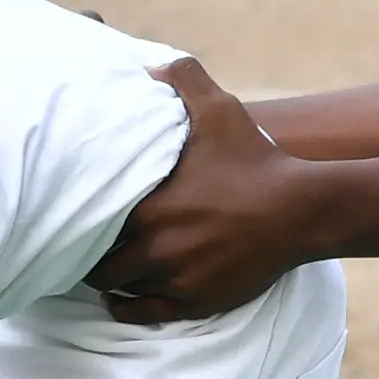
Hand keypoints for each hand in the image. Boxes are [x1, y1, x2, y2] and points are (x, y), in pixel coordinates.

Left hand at [87, 58, 328, 323]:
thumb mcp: (220, 111)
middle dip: (90, 255)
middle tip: (83, 245)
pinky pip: (144, 313)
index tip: (77, 211)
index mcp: (150, 207)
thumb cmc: (256, 160)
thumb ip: (183, 79)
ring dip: (112, 278)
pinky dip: (127, 306)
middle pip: (100, 263)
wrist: (300, 210)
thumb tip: (152, 64)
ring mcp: (176, 278)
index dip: (81, 218)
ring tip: (104, 267)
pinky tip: (119, 299)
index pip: (94, 221)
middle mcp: (157, 247)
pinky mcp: (196, 301)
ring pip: (121, 288)